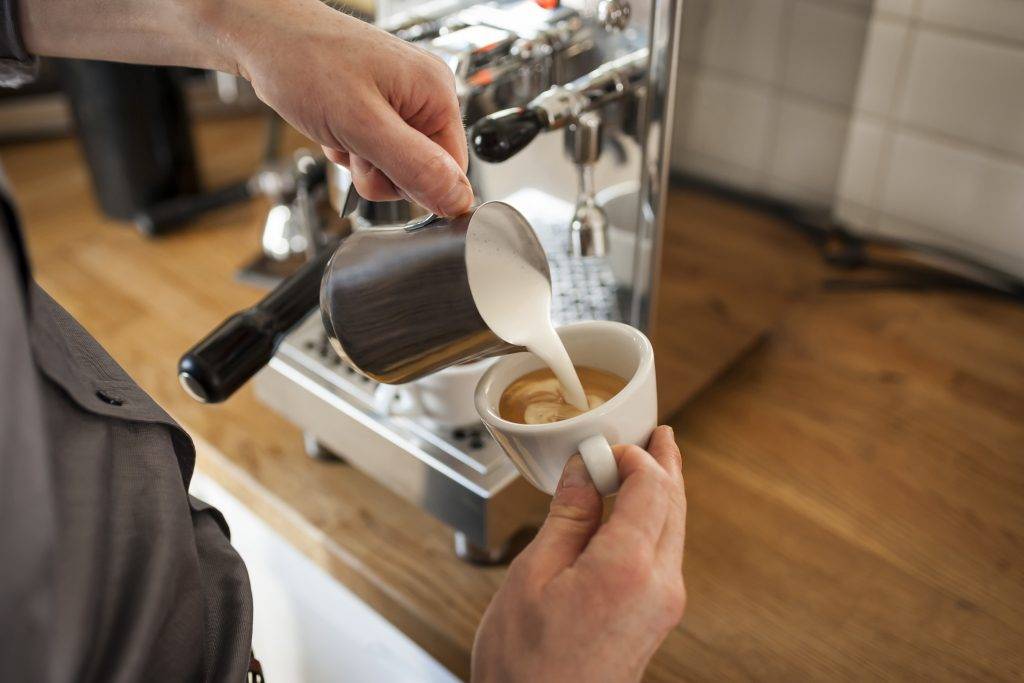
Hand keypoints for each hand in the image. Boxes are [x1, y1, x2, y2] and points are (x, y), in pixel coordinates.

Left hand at [224, 0, 472, 215]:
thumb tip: (458, 200)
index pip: (454, 171)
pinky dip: (350, 149)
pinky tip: (333, 128)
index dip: (418, 185)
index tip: (381, 171)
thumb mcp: (362, 125)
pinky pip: (374, 151)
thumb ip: (414, 166)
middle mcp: (424, 96)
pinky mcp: (377, 107)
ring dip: (362, 162)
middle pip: (422, 171)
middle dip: (383, 172)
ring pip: (394, 166)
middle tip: (353, 146)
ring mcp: (400, 102)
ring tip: (340, 132)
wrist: (261, 35)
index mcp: (436, 94)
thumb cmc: (305, 61)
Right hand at [472, 426, 686, 682]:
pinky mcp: (658, 618)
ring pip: (675, 529)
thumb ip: (567, 516)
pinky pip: (667, 554)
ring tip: (647, 465)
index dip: (633, 455)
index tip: (605, 444)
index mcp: (627, 567)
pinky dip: (656, 522)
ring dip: (663, 492)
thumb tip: (583, 469)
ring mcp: (664, 605)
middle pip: (674, 504)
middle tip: (656, 434)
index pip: (652, 486)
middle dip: (664, 464)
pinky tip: (637, 515)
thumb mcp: (533, 575)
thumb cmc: (526, 664)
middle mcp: (660, 585)